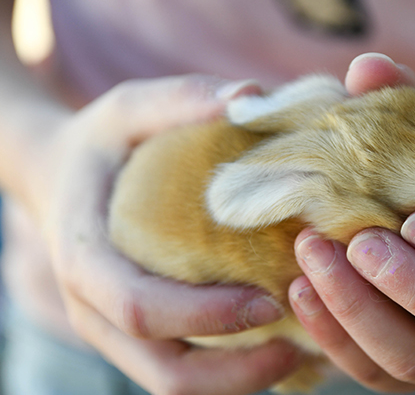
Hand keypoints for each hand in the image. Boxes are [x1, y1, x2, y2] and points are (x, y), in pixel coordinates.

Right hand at [37, 75, 301, 394]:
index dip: (207, 315)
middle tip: (306, 342)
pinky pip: (186, 372)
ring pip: (179, 385)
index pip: (141, 309)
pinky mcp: (138, 337)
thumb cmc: (100, 144)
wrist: (59, 179)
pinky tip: (283, 344)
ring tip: (305, 349)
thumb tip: (254, 96)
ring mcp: (114, 332)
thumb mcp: (129, 108)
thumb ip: (183, 99)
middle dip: (239, 372)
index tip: (272, 300)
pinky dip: (235, 371)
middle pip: (166, 373)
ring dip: (244, 380)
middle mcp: (95, 310)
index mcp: (86, 258)